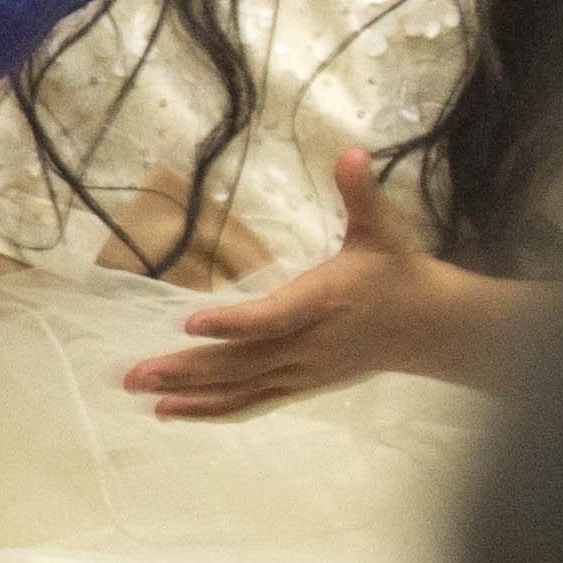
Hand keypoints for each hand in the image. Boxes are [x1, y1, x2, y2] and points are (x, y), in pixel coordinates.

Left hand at [121, 148, 459, 418]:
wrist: (426, 327)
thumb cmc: (395, 273)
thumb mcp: (382, 229)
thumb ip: (360, 194)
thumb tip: (351, 152)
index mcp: (322, 303)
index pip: (273, 318)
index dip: (233, 323)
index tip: (189, 321)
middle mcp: (307, 345)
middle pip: (241, 361)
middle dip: (187, 367)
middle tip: (136, 372)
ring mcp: (300, 371)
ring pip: (238, 386)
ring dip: (187, 391)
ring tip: (139, 389)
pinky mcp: (297, 385)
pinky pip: (249, 403)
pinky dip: (209, 409)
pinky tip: (168, 409)